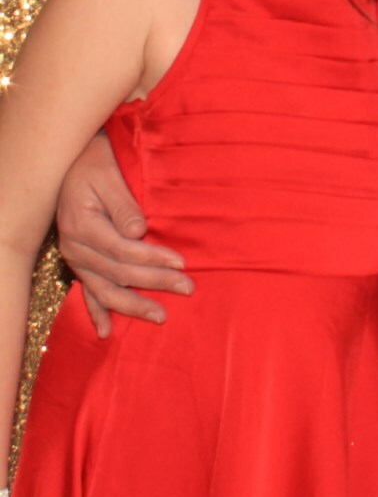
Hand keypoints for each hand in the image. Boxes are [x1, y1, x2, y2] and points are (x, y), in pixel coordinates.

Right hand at [55, 133, 191, 334]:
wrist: (70, 165)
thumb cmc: (94, 165)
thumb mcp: (108, 176)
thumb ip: (123, 205)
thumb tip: (140, 232)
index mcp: (83, 226)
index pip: (123, 250)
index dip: (153, 258)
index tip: (182, 263)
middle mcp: (75, 248)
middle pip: (119, 273)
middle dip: (155, 282)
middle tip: (188, 288)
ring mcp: (75, 259)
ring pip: (105, 289)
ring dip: (133, 305)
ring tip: (161, 316)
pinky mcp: (79, 263)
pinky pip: (88, 292)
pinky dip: (97, 312)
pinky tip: (106, 332)